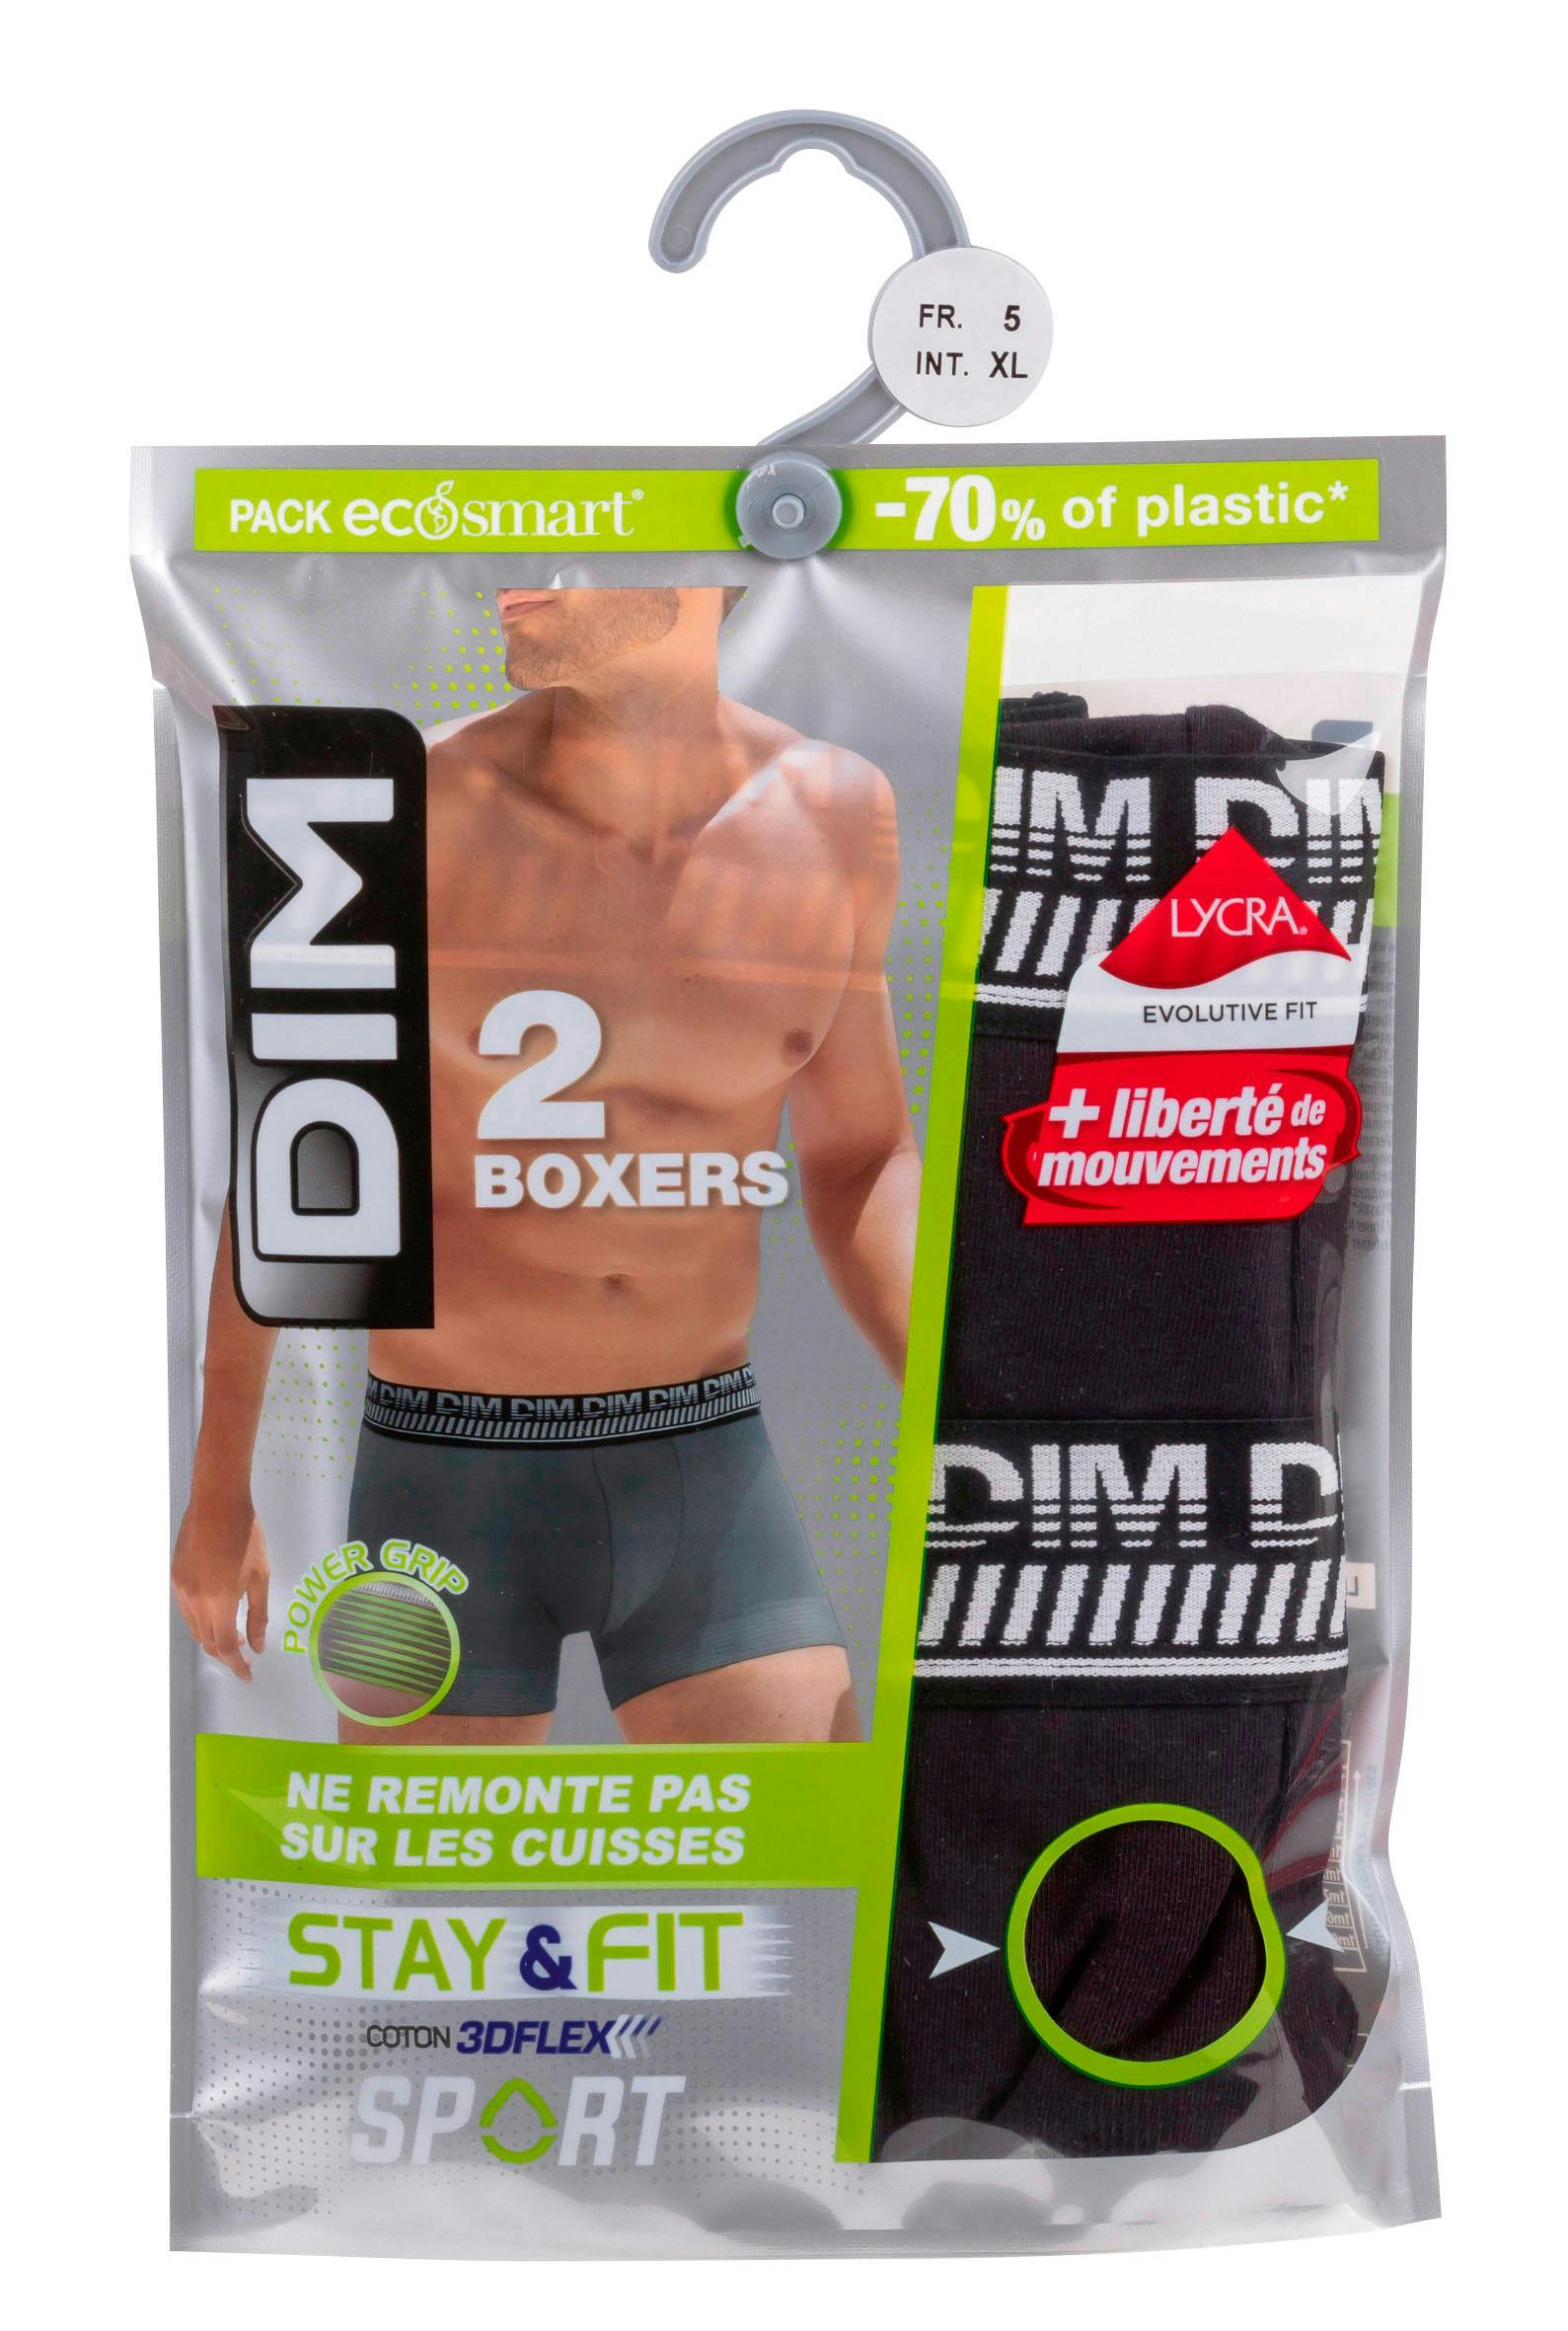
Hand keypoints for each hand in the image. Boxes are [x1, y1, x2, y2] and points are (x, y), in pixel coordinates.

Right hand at [172, 1497, 269, 1680]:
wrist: (217, 1504)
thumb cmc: (246, 1537)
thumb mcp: (260, 1577)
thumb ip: (258, 1615)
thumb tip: (258, 1645)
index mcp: (218, 1602)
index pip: (225, 1646)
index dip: (237, 1665)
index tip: (248, 1674)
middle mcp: (194, 1601)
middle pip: (207, 1641)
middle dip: (225, 1654)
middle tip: (243, 1657)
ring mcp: (180, 1589)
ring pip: (194, 1627)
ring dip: (212, 1636)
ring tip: (232, 1633)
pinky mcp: (175, 1577)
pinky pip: (186, 1609)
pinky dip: (201, 1618)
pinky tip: (216, 1610)